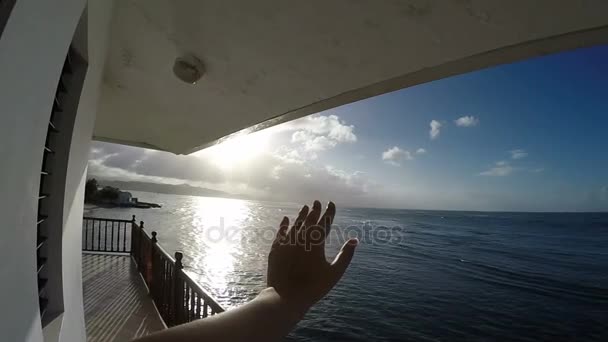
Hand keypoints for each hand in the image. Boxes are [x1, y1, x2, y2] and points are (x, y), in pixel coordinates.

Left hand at [266, 200, 357, 317]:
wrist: (286, 297)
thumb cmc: (314, 288)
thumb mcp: (334, 273)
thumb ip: (345, 255)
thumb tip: (355, 240)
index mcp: (316, 243)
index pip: (325, 222)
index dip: (329, 212)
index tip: (331, 203)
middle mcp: (301, 239)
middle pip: (309, 220)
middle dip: (315, 210)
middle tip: (317, 202)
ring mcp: (287, 242)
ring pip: (295, 224)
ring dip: (301, 215)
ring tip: (305, 207)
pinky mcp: (276, 249)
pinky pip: (280, 232)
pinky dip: (284, 225)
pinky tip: (286, 219)